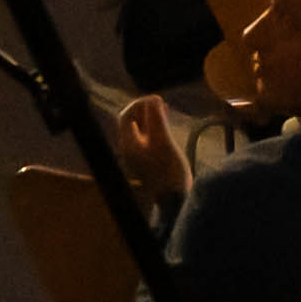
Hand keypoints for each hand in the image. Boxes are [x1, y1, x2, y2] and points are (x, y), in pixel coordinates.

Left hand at [114, 89, 192, 205]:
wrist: (174, 202)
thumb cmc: (168, 172)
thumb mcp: (164, 142)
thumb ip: (157, 119)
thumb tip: (153, 99)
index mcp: (129, 144)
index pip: (126, 115)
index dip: (140, 103)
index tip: (158, 99)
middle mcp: (130, 150)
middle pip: (132, 122)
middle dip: (146, 110)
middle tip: (162, 104)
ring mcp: (139, 157)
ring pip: (141, 131)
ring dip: (151, 119)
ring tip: (165, 113)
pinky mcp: (149, 163)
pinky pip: (148, 140)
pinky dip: (156, 130)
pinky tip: (167, 130)